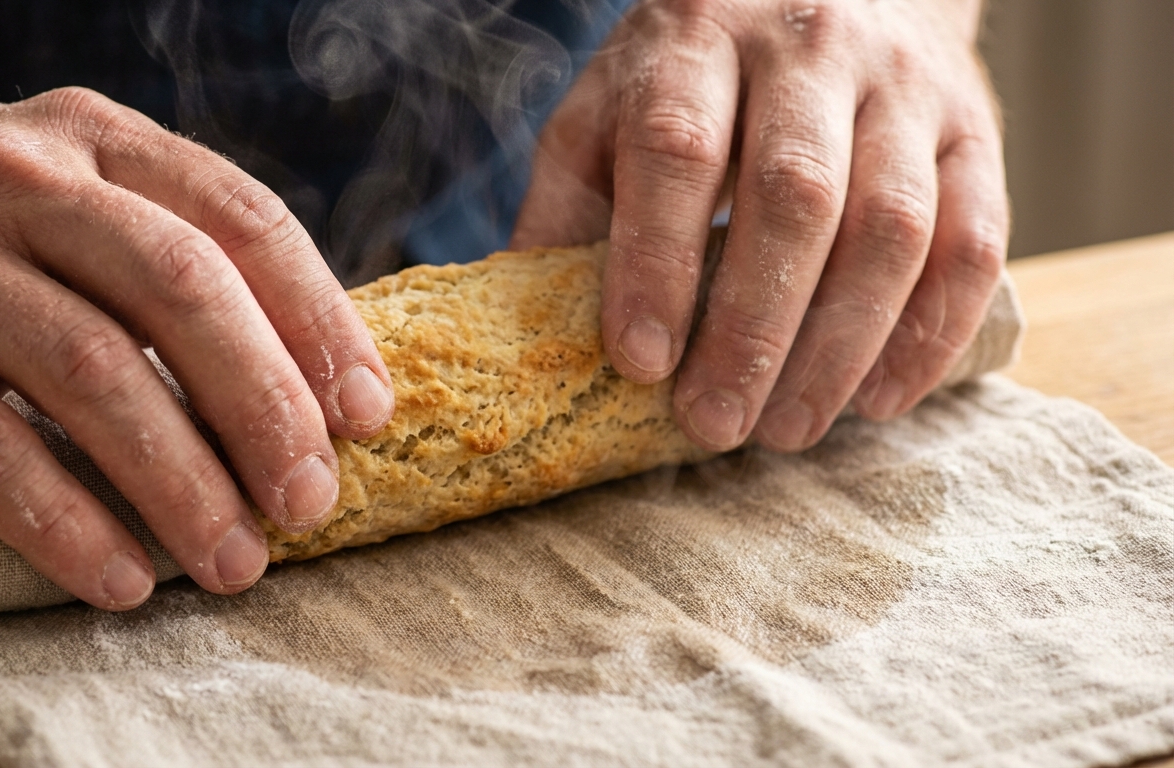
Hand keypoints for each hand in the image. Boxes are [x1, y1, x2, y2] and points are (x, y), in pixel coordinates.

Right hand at [0, 88, 393, 609]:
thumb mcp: (82, 211)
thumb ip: (184, 268)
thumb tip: (325, 394)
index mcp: (100, 141)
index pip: (241, 219)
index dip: (320, 322)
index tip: (366, 415)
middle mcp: (19, 179)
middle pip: (178, 290)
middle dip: (263, 408)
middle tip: (309, 503)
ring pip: (89, 372)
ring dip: (179, 484)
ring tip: (232, 562)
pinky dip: (63, 523)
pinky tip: (120, 578)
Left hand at [513, 0, 1006, 451]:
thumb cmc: (696, 75)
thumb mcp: (609, 112)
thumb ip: (570, 207)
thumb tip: (531, 335)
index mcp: (696, 41)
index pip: (677, 148)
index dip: (658, 262)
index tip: (640, 363)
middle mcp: (809, 50)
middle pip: (794, 196)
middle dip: (753, 329)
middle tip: (715, 425)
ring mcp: (903, 87)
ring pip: (891, 226)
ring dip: (841, 346)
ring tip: (787, 430)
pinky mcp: (972, 130)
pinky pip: (974, 239)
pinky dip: (931, 332)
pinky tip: (881, 398)